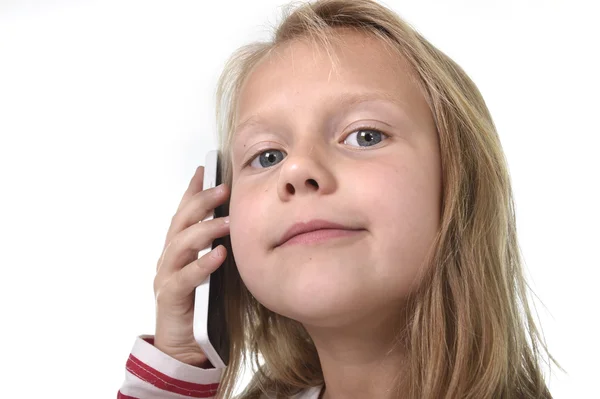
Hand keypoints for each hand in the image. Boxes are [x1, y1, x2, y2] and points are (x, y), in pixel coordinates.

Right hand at [153, 166, 229, 366]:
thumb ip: (216, 250)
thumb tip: (238, 226)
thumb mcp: (210, 272)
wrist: (182, 348)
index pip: (183, 214)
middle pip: (180, 222)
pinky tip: (219, 256)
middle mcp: (168, 259)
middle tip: (222, 189)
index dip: (192, 191)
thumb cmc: (200, 307)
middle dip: (200, 202)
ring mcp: (166, 277)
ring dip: (204, 230)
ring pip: (180, 245)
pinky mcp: (170, 297)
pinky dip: (202, 265)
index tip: (204, 171)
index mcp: (178, 251)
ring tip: (227, 222)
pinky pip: (185, 278)